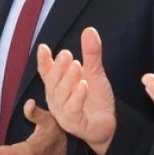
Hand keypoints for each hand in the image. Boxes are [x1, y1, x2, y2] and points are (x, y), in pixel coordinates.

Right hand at [37, 26, 115, 154]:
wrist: (109, 125)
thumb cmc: (95, 100)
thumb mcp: (94, 73)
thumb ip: (91, 53)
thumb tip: (89, 30)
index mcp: (58, 87)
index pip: (47, 72)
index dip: (44, 61)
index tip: (44, 48)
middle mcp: (56, 100)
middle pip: (52, 82)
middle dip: (58, 68)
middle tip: (67, 53)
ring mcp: (64, 113)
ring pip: (60, 96)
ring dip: (68, 80)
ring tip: (77, 65)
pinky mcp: (75, 124)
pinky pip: (72, 110)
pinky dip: (77, 97)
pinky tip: (83, 85)